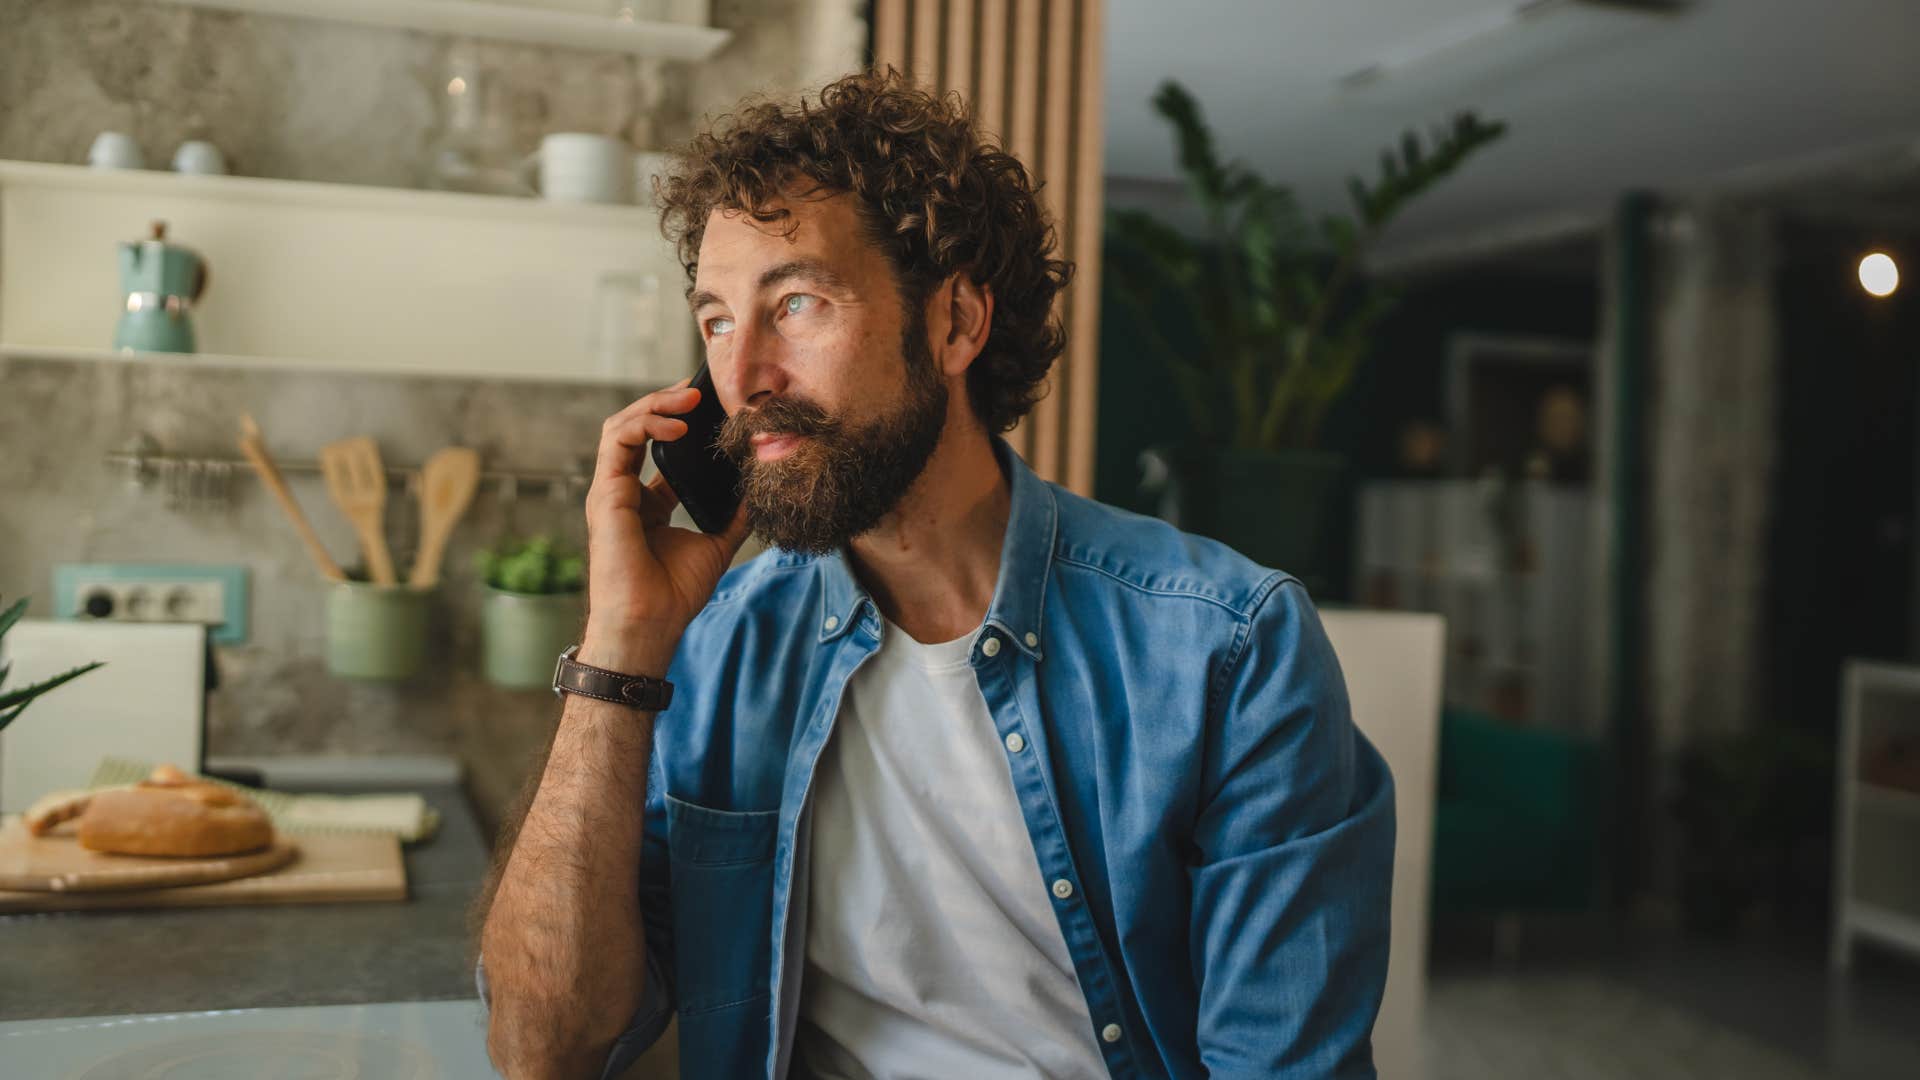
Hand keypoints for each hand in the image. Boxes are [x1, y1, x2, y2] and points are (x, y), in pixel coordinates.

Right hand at [579, 376, 750, 669]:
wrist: (650, 623)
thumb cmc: (674, 594)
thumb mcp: (716, 544)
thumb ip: (733, 515)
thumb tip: (758, 488)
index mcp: (647, 502)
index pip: (657, 447)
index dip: (680, 421)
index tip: (713, 406)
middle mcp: (625, 491)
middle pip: (637, 428)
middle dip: (666, 403)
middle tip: (701, 390)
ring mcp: (611, 491)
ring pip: (621, 425)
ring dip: (655, 404)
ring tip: (691, 399)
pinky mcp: (606, 493)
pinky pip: (617, 440)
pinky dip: (646, 423)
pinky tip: (678, 425)